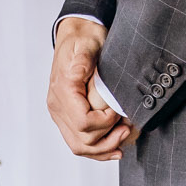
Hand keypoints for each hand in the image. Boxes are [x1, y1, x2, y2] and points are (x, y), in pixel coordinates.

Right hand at [48, 16, 136, 160]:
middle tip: (128, 128)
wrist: (77, 35)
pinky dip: (97, 150)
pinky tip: (114, 149)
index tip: (119, 111)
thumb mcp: (87, 45)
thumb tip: (77, 74)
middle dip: (108, 139)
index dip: (105, 123)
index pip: (83, 123)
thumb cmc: (85, 39)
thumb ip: (82, 61)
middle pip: (81, 140)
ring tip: (123, 138)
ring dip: (103, 149)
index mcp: (62, 90)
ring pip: (79, 147)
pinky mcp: (66, 117)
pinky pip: (78, 142)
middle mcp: (57, 106)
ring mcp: (60, 113)